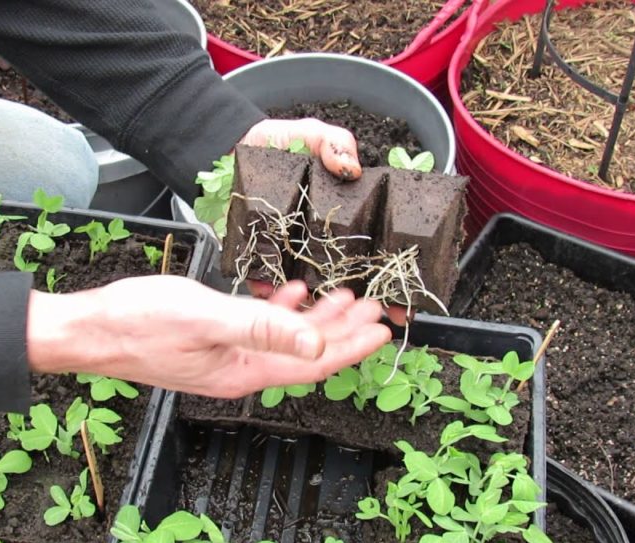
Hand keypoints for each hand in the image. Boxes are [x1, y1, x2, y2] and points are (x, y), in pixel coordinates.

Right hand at [26, 276, 390, 397]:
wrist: (88, 330)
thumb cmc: (137, 323)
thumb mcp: (206, 319)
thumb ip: (262, 329)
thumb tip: (315, 345)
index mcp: (243, 372)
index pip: (312, 364)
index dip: (350, 347)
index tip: (381, 329)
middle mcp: (239, 371)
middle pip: (304, 354)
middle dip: (342, 331)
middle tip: (374, 306)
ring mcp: (224, 358)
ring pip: (284, 340)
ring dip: (315, 320)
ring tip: (344, 296)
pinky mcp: (210, 341)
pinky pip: (257, 330)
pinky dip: (279, 312)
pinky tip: (290, 294)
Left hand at [239, 119, 410, 322]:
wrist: (232, 145)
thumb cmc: (279, 142)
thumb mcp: (313, 133)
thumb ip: (334, 143)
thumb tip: (351, 168)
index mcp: (342, 219)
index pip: (375, 256)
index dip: (392, 282)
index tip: (402, 303)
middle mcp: (320, 242)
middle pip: (348, 281)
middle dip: (362, 303)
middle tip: (372, 316)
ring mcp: (290, 253)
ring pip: (310, 289)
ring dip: (320, 305)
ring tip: (329, 312)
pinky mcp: (260, 256)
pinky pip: (265, 280)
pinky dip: (269, 291)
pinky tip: (276, 296)